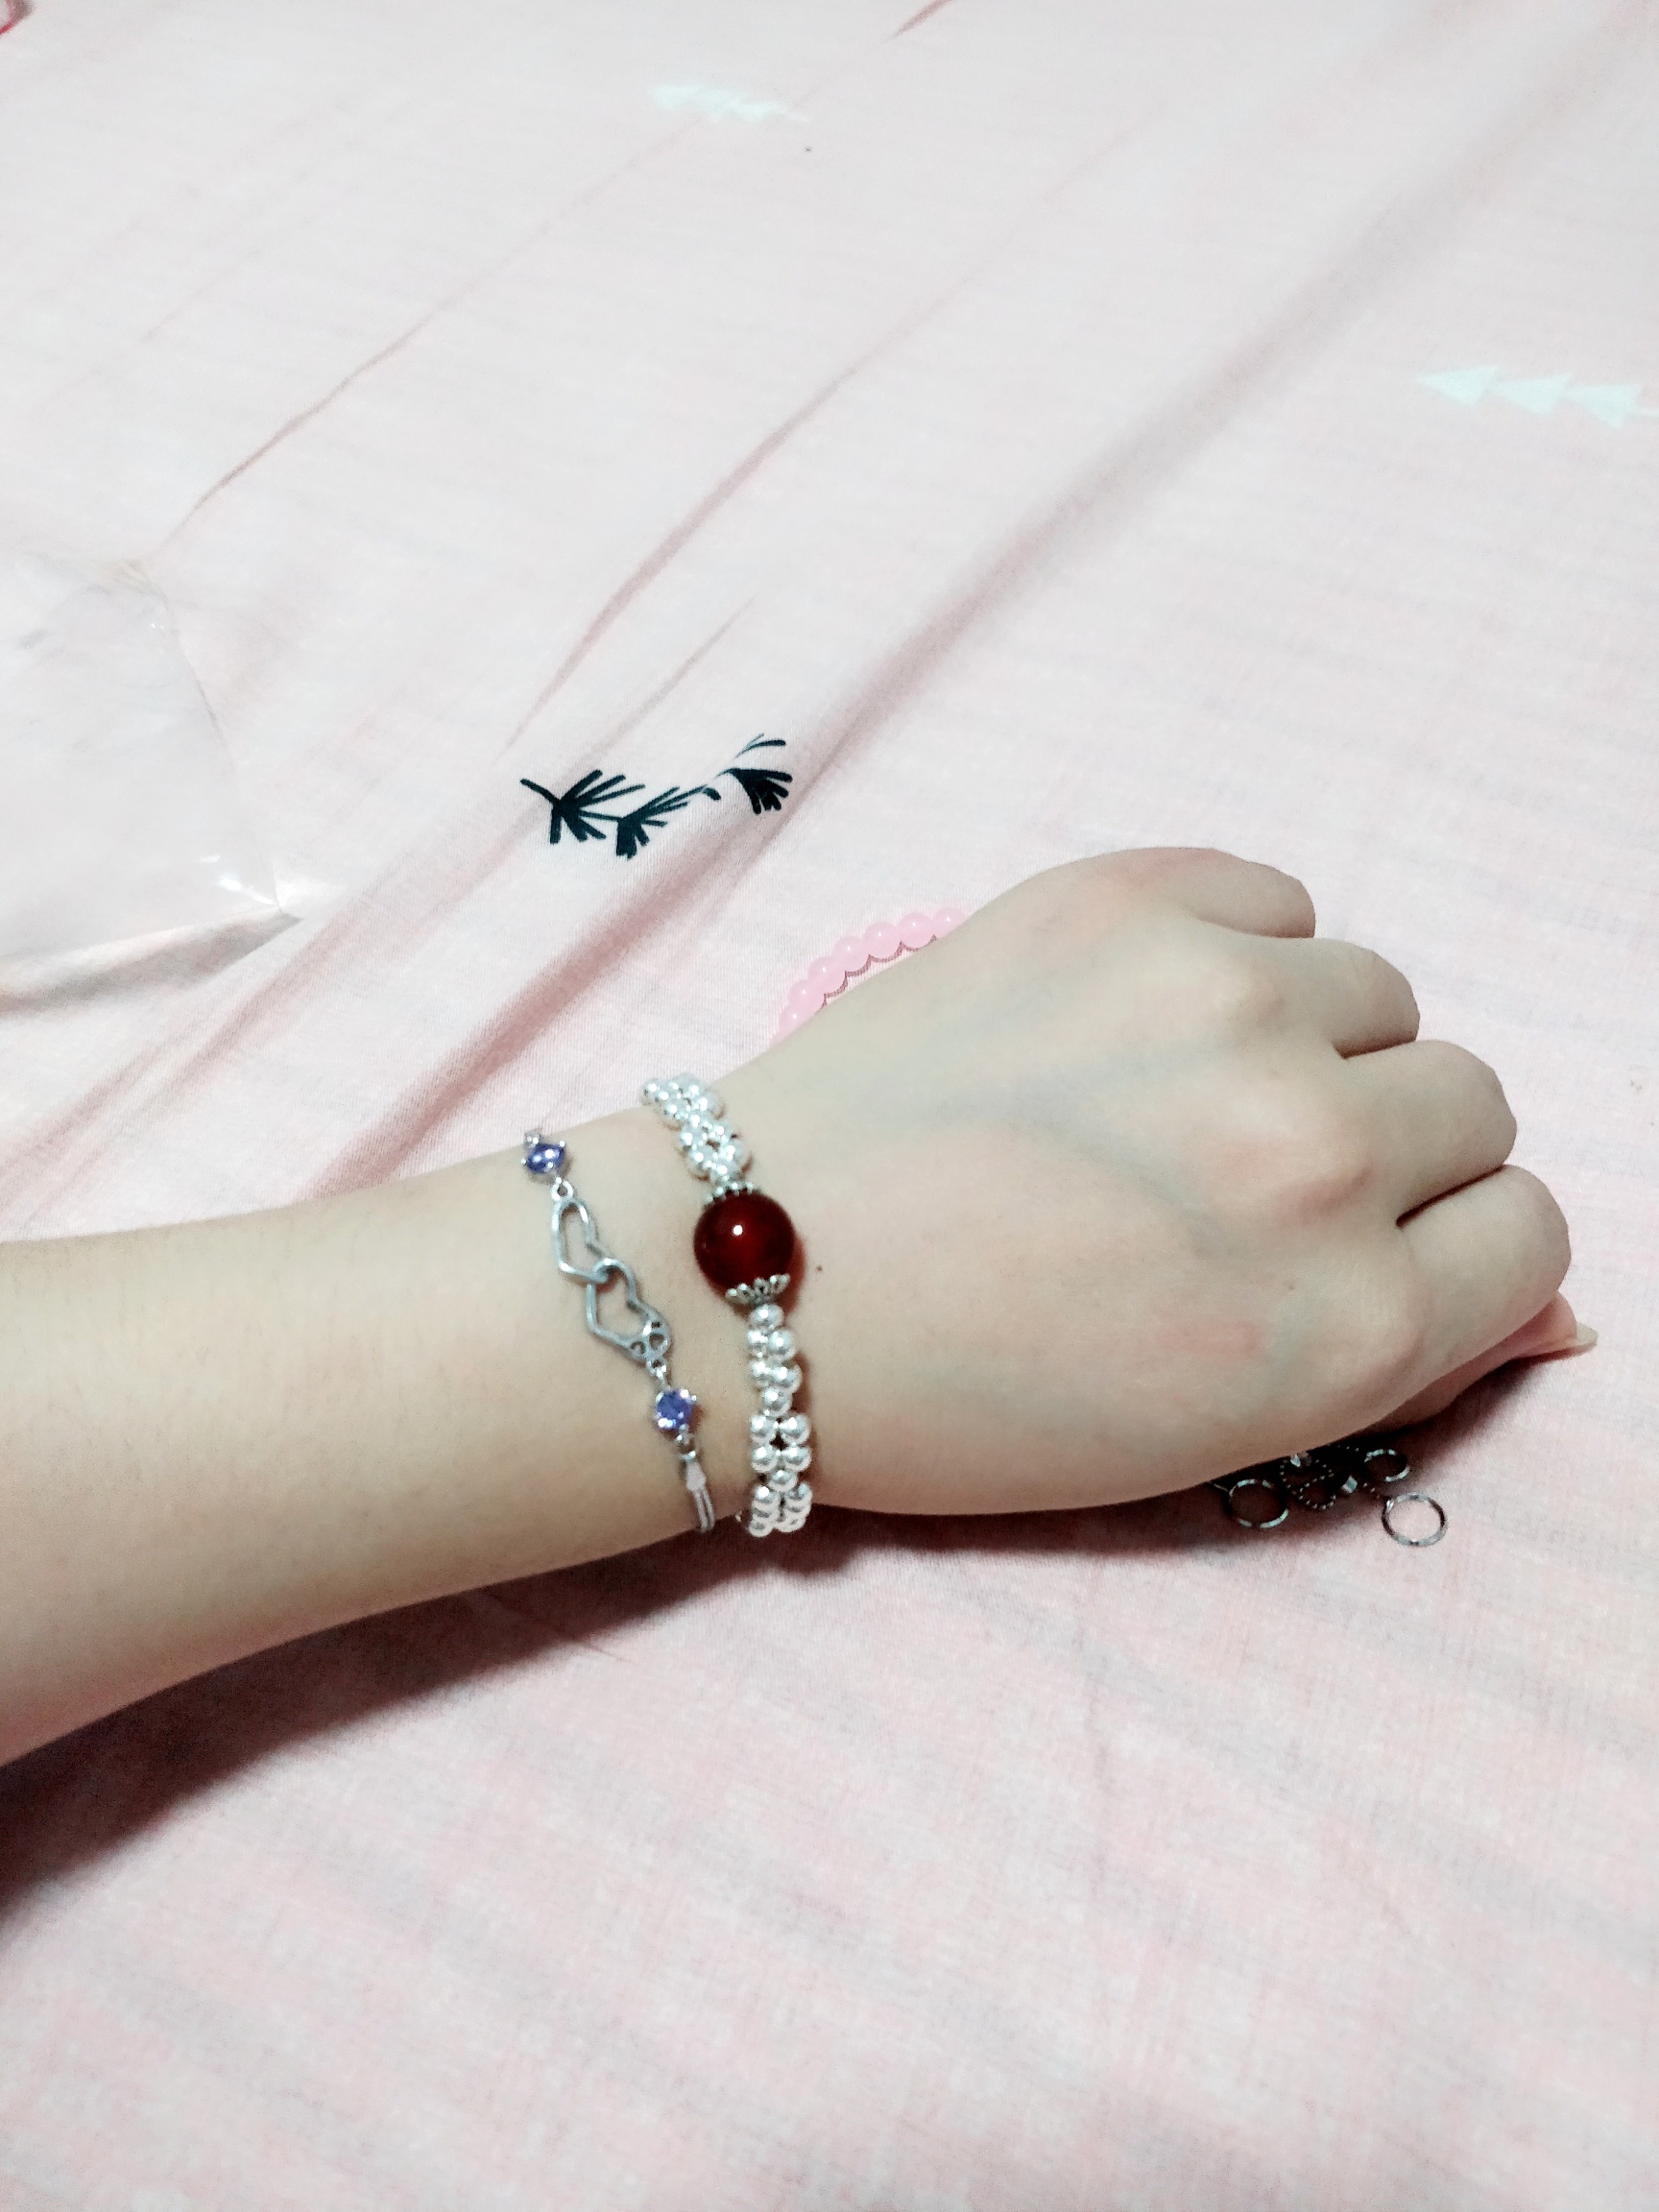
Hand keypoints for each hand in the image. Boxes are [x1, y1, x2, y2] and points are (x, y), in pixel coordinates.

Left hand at [721, 849, 1577, 1512]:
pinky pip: (1275, 900)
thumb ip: (1395, 1356)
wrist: (752, 1271)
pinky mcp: (1125, 898)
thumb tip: (1541, 1301)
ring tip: (1168, 1093)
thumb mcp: (1206, 1439)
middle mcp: (1319, 1153)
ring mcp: (1224, 1006)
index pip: (1531, 1240)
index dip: (1449, 1249)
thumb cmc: (963, 1392)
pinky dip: (1234, 950)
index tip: (1366, 1250)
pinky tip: (1131, 1016)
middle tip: (1243, 1177)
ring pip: (1380, 991)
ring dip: (1308, 1040)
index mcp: (1350, 1323)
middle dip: (1385, 1147)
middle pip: (1472, 1103)